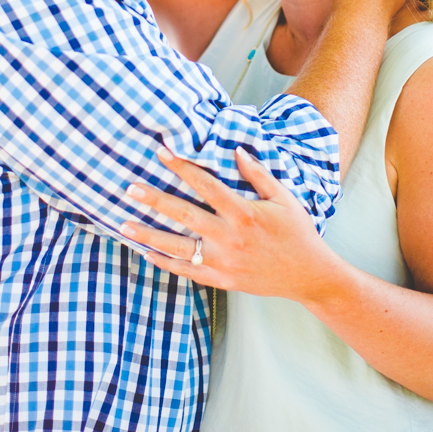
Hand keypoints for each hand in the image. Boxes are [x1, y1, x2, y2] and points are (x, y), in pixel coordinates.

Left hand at [122, 147, 342, 304]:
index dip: (182, 167)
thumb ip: (259, 174)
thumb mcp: (285, 198)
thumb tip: (236, 151)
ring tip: (123, 224)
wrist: (309, 275)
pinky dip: (164, 263)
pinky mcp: (221, 280)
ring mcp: (223, 262)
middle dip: (154, 200)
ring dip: (148, 235)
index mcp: (244, 213)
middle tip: (129, 188)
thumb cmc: (298, 232)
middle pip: (183, 214)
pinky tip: (145, 253)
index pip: (205, 185)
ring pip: (177, 247)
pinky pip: (186, 272)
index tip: (162, 152)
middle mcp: (229, 237)